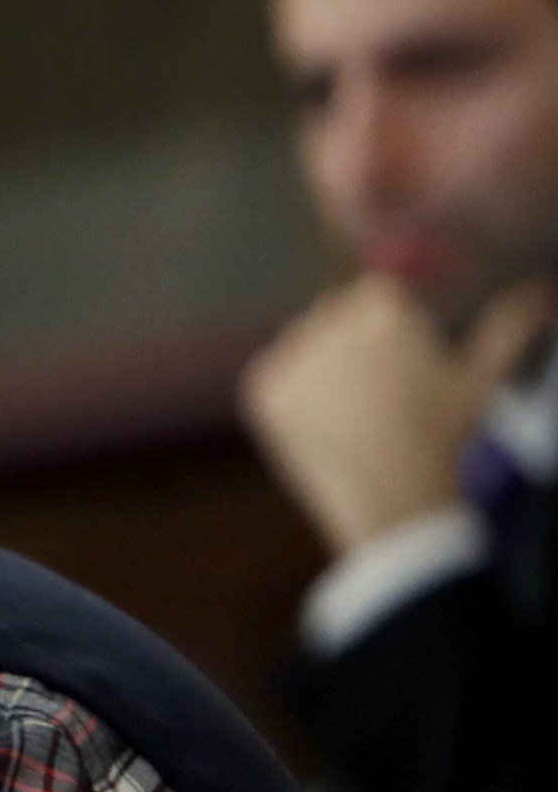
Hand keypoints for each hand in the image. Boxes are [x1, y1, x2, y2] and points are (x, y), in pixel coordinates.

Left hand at [243, 275, 554, 553]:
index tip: (397, 360)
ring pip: (302, 339)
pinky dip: (288, 389)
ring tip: (351, 407)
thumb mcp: (481, 379)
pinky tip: (320, 419)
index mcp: (386, 311)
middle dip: (352, 338)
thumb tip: (542, 293)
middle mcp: (334, 325)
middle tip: (375, 390)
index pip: (375, 290)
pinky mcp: (262, 392)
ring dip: (318, 359)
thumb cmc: (444, 439)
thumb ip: (509, 327)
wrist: (392, 501)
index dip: (386, 322)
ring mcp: (292, 358)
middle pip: (334, 310)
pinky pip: (271, 371)